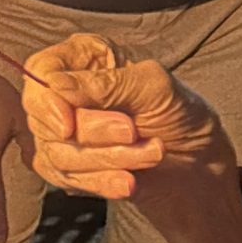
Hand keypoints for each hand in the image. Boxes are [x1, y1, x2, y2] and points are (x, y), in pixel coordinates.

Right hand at [21, 34, 229, 213]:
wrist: (200, 165)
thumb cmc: (181, 113)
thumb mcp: (155, 87)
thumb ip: (108, 84)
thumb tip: (56, 86)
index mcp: (84, 58)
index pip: (41, 71)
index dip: (47, 101)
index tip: (67, 125)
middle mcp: (68, 93)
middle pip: (47, 117)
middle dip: (93, 133)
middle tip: (133, 132)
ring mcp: (66, 133)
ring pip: (57, 152)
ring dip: (107, 158)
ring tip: (151, 154)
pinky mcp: (72, 167)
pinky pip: (66, 179)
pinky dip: (100, 183)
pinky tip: (127, 183)